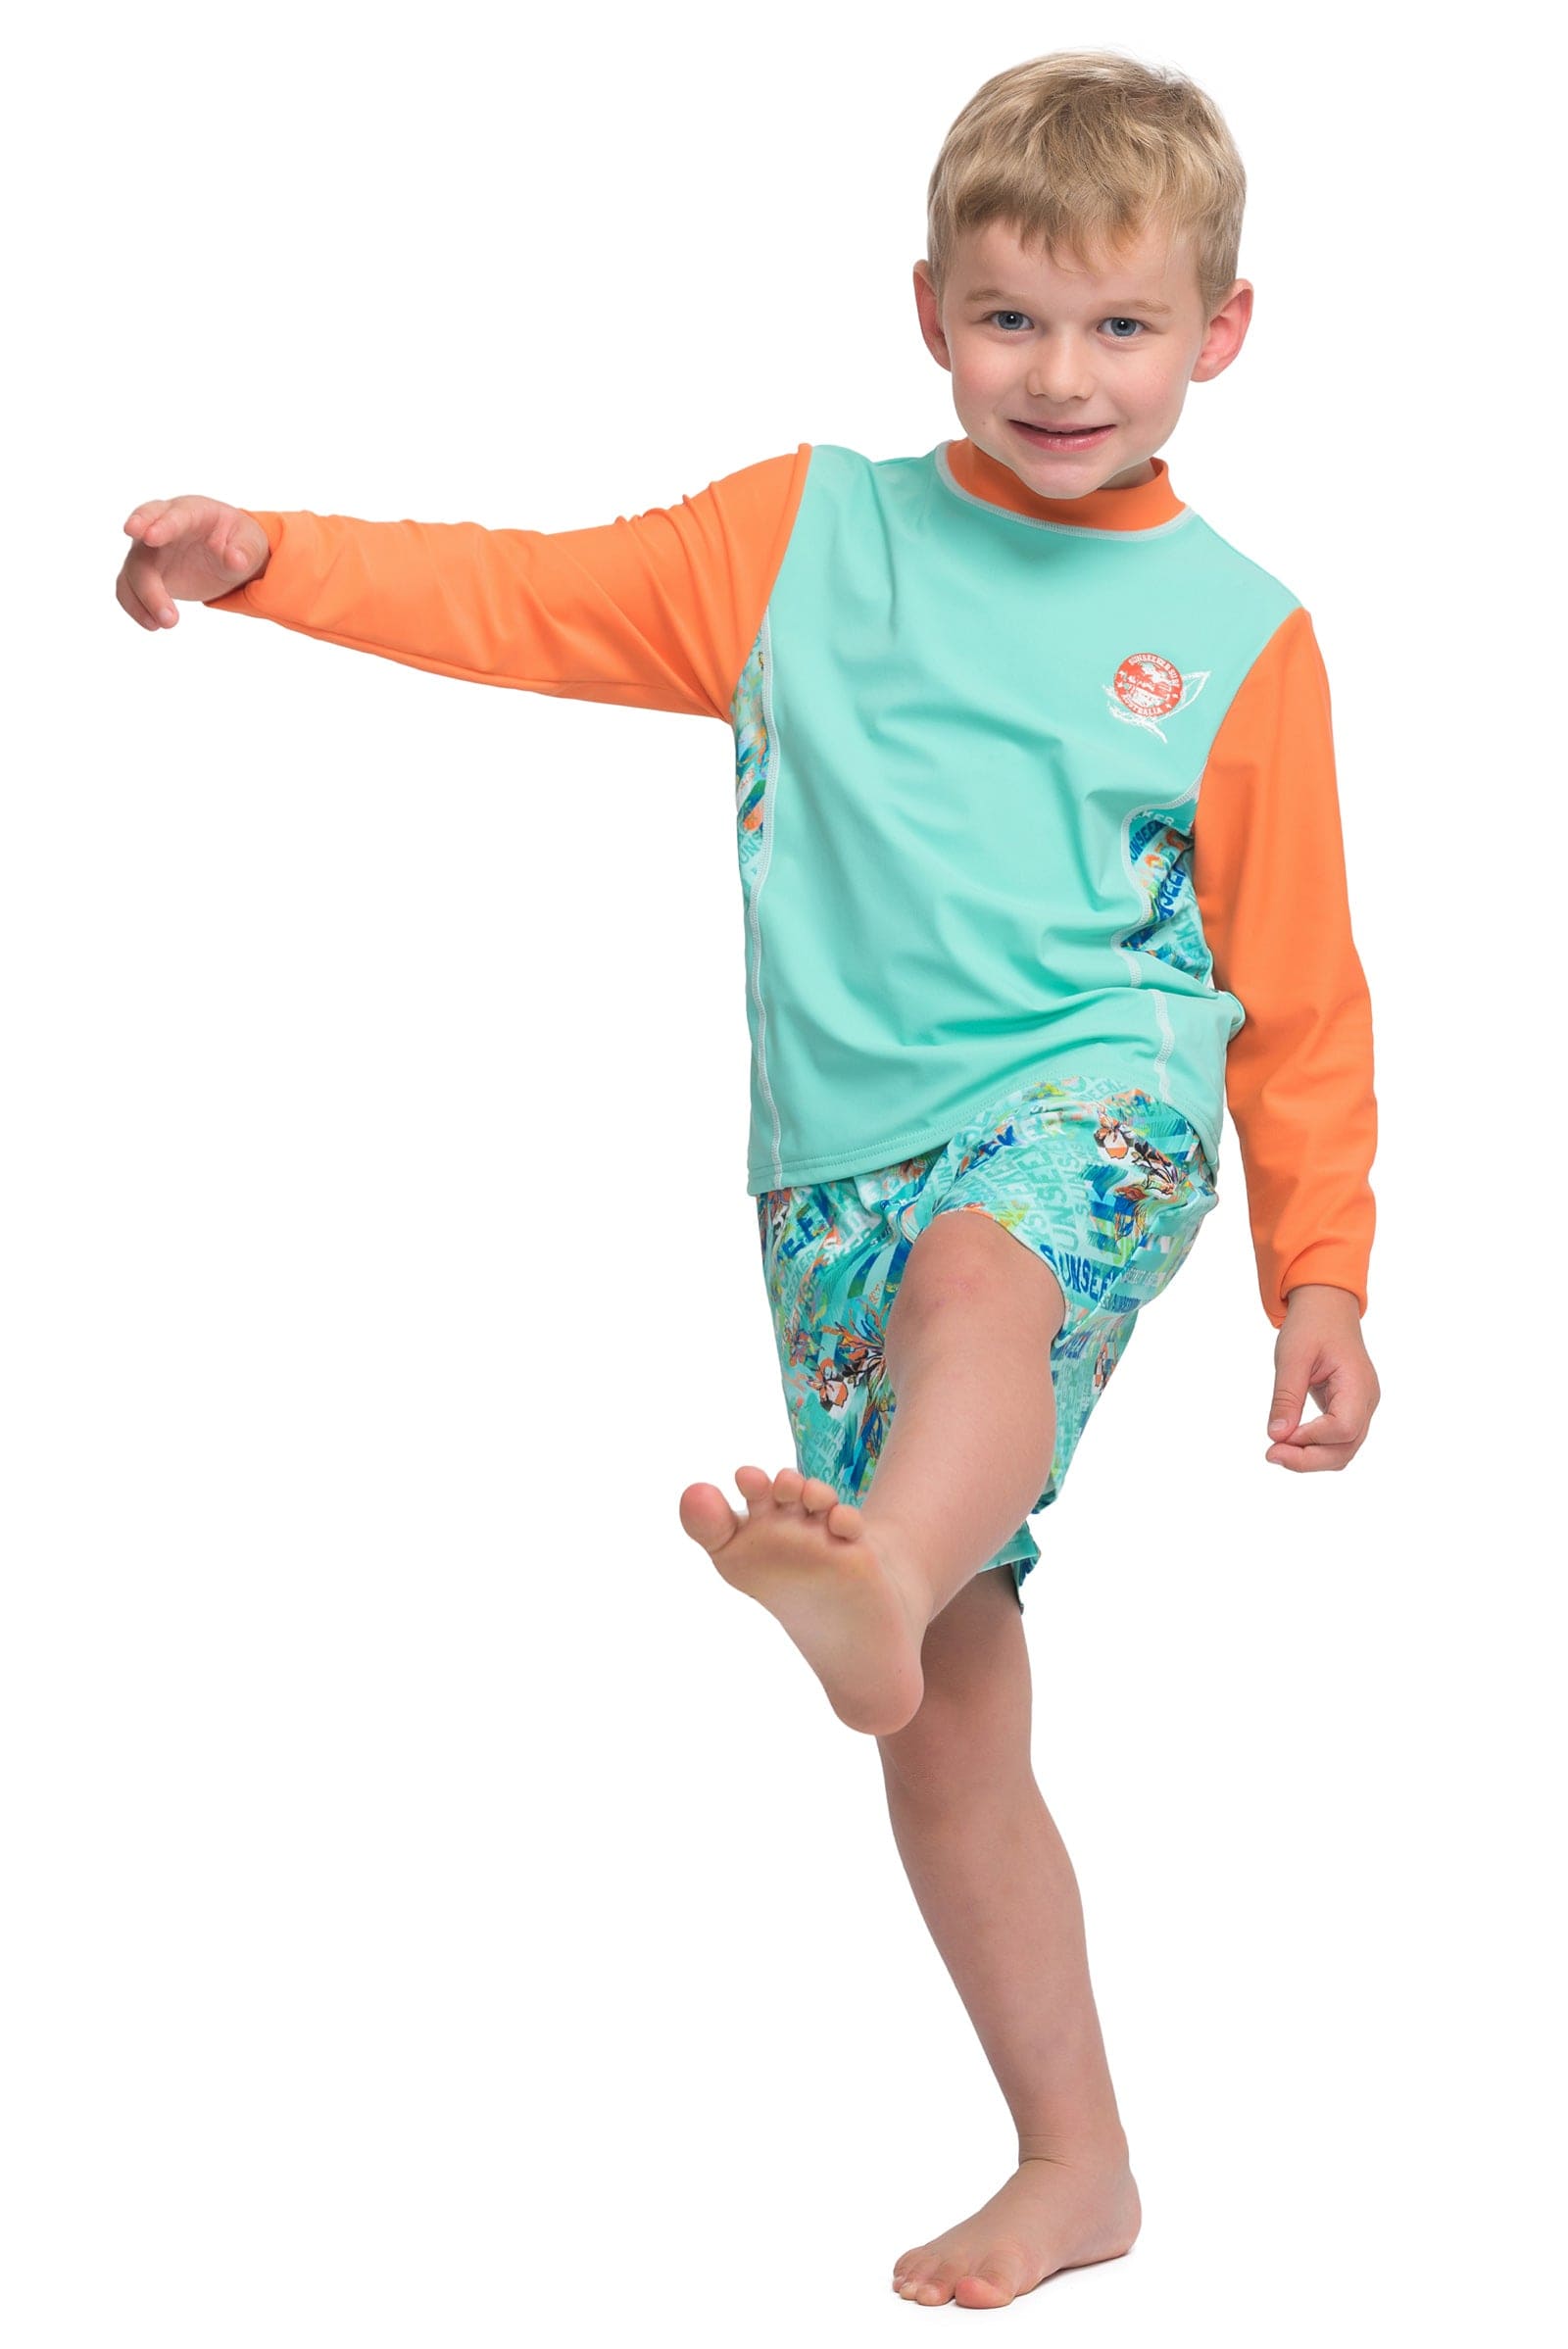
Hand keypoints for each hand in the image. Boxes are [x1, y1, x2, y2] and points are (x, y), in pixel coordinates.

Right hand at [116, 496, 270, 630]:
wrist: (229, 555)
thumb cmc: (238, 541)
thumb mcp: (251, 543)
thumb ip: (244, 550)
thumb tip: (235, 560)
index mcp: (191, 512)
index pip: (173, 515)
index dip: (160, 525)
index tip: (149, 536)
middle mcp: (162, 527)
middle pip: (142, 541)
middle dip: (139, 561)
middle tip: (145, 581)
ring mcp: (150, 551)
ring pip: (133, 570)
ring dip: (142, 596)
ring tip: (166, 623)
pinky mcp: (146, 573)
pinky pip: (129, 589)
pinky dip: (136, 607)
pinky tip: (153, 625)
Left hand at [1265, 1284, 1379, 1471]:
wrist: (1327, 1309)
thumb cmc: (1311, 1326)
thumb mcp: (1292, 1356)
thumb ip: (1286, 1397)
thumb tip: (1276, 1435)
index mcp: (1358, 1384)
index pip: (1343, 1428)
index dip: (1311, 1439)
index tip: (1280, 1435)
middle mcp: (1366, 1401)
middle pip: (1346, 1448)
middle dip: (1308, 1459)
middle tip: (1271, 1454)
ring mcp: (1361, 1408)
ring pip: (1343, 1450)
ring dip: (1310, 1458)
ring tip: (1277, 1451)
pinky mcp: (1349, 1411)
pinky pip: (1337, 1441)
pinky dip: (1314, 1448)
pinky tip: (1289, 1443)